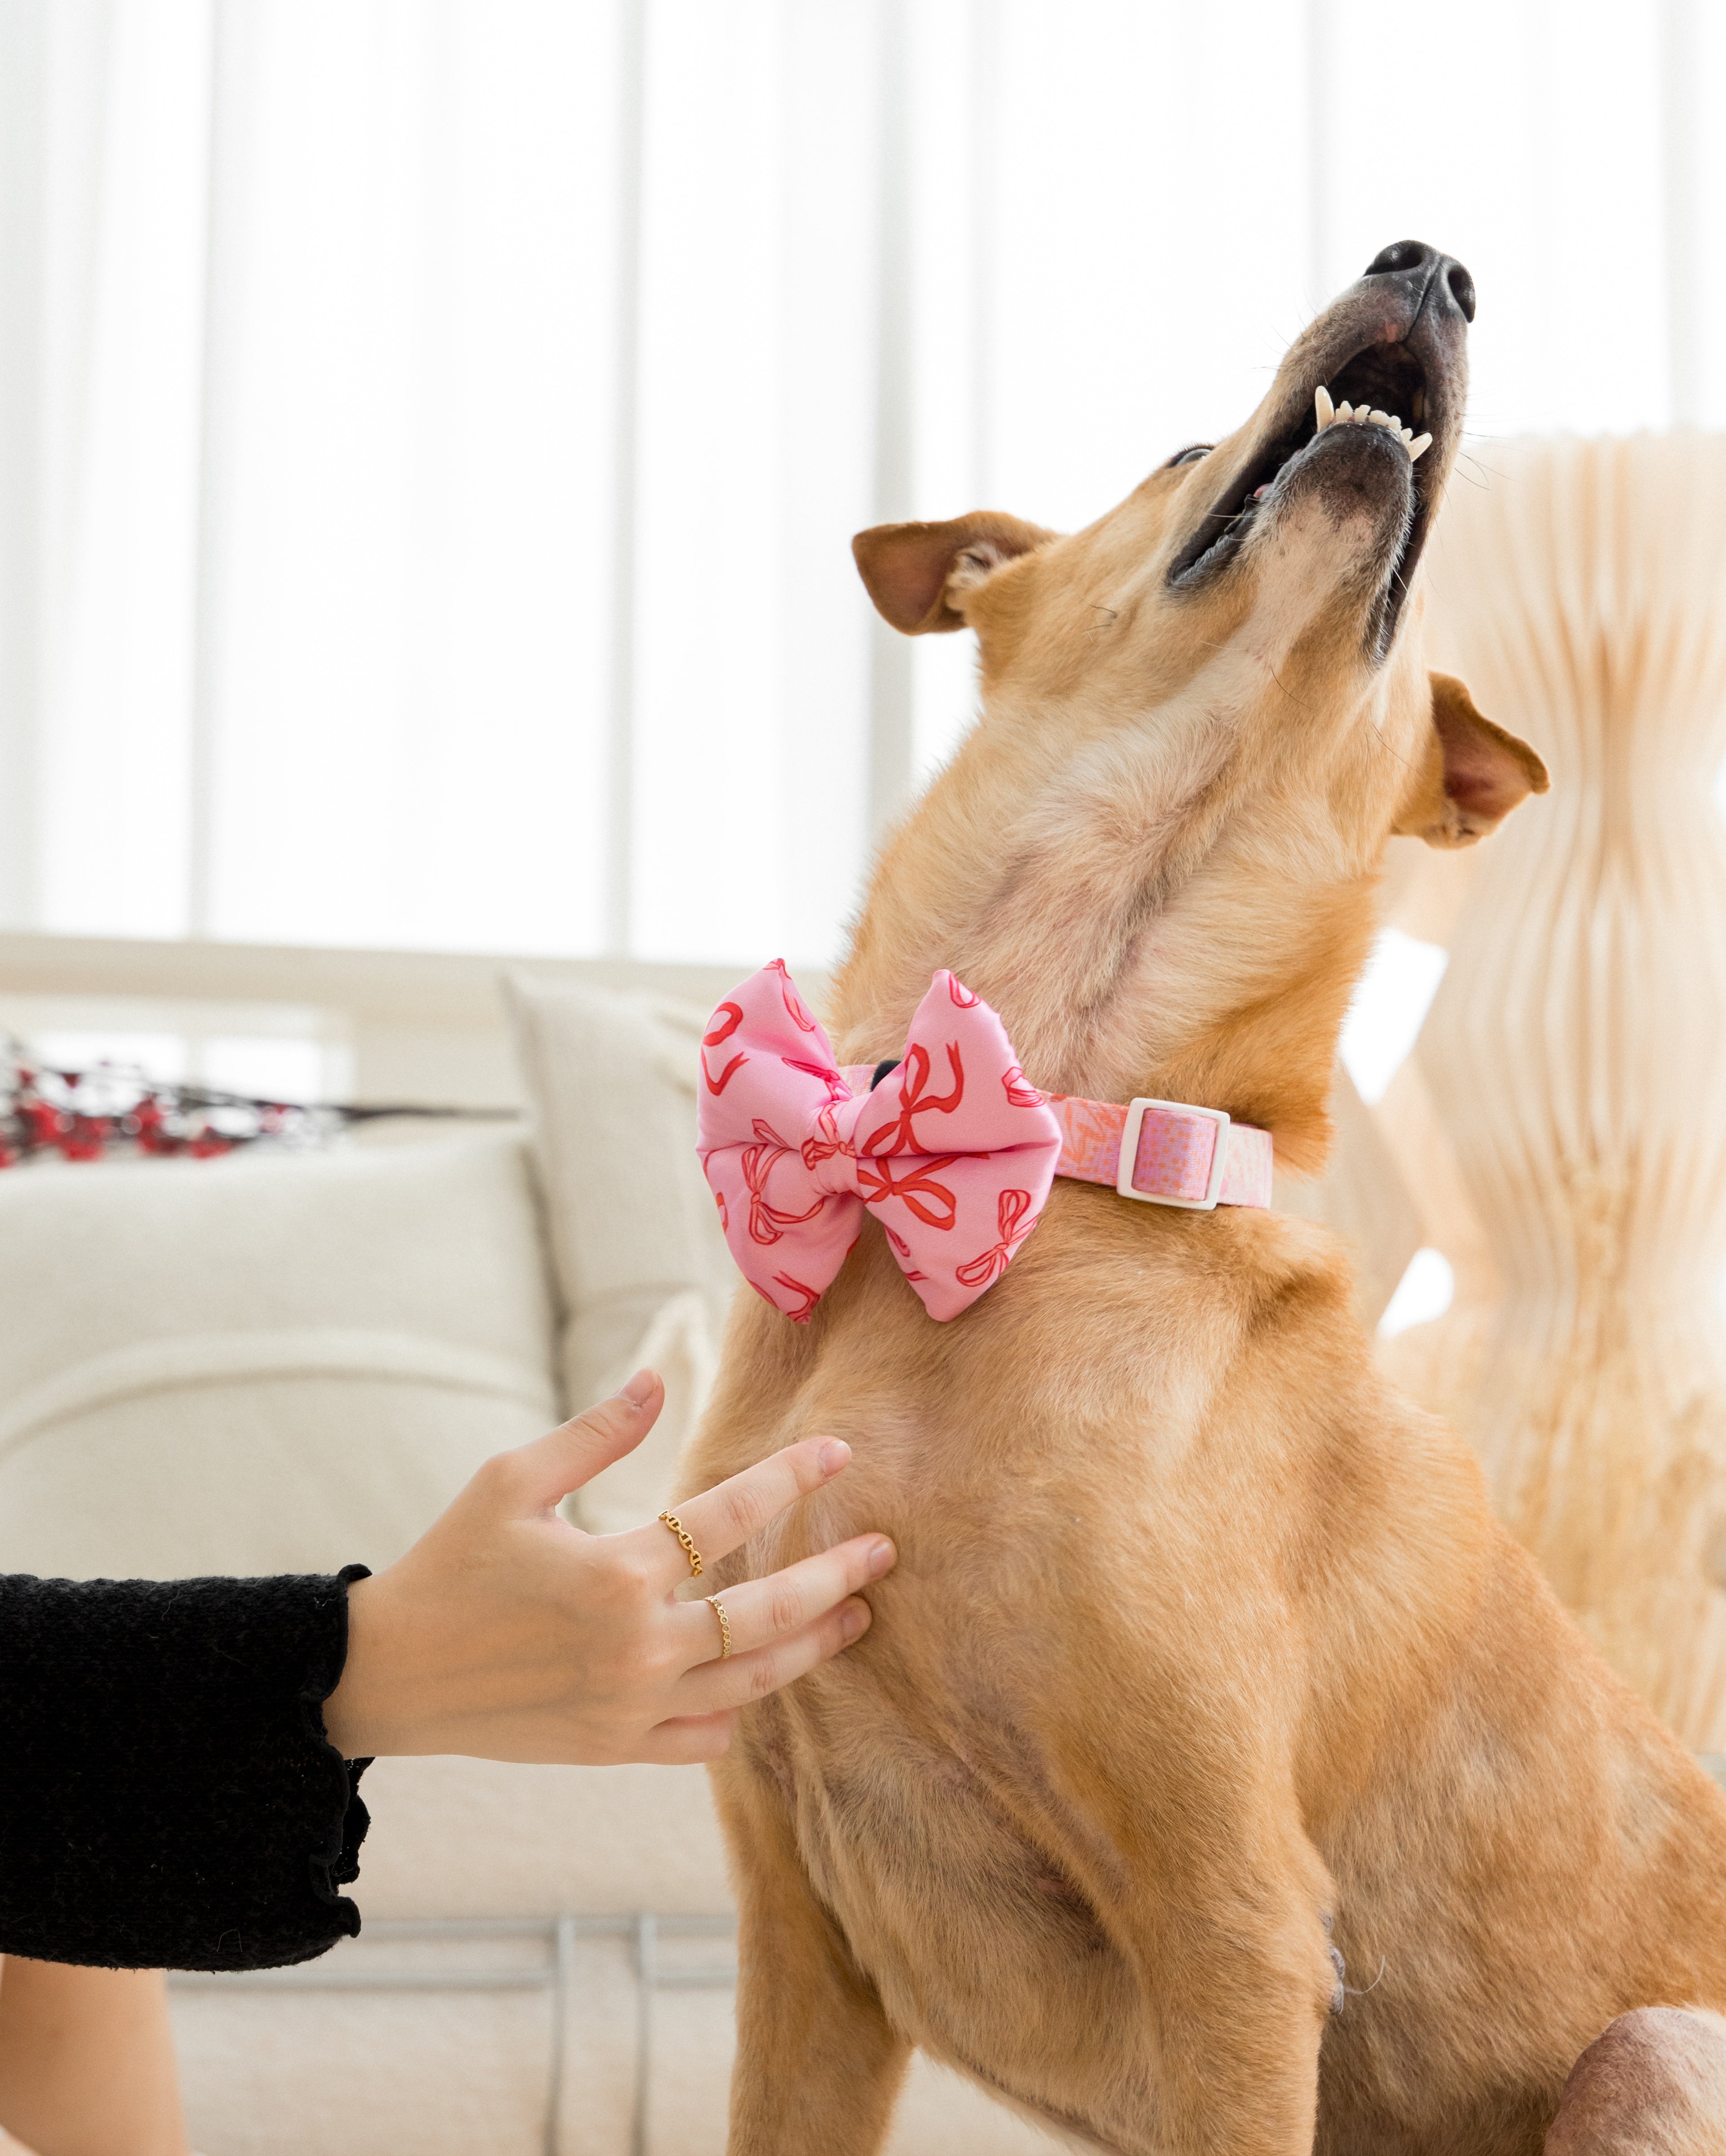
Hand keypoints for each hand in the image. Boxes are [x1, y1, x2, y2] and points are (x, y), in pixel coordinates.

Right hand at [322, 1371, 892, 1764]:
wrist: (390, 1674)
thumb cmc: (450, 1566)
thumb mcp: (512, 1482)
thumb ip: (595, 1433)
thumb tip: (657, 1379)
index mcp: (615, 1572)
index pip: (728, 1514)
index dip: (790, 1477)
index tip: (839, 1452)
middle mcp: (636, 1646)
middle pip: (767, 1613)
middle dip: (834, 1577)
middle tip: (884, 1552)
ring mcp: (631, 1707)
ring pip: (752, 1681)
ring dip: (812, 1647)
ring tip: (856, 1616)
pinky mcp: (615, 1748)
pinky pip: (704, 1738)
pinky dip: (739, 1712)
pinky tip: (762, 1685)